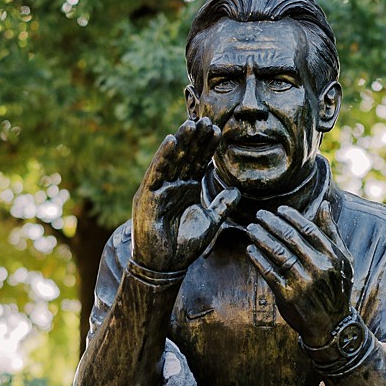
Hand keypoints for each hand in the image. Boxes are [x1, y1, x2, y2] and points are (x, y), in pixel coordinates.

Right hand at [130, 119, 237, 273]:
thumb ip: (223, 206)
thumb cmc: (184, 246)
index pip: (198, 163)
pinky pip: (157, 173)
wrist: (165, 266)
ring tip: (192, 124)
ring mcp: (158, 189)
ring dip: (181, 141)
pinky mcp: (147, 196)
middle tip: (208, 119)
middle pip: (186, 157)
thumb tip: (238, 191)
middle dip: (196, 139)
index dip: (207, 147)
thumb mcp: (211, 222)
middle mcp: (172, 185)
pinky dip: (164, 156)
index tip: (219, 130)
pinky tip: (172, 140)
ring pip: (171, 160)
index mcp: (186, 189)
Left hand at [241, 200, 354, 344]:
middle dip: (271, 223)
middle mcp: (319, 268)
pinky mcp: (288, 295)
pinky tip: (250, 249)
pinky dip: (257, 258)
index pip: (308, 229)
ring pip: (277, 252)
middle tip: (259, 215)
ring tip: (251, 229)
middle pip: (290, 238)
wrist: (332, 325)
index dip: (291, 217)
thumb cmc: (336, 288)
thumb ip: (331, 232)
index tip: (278, 210)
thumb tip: (324, 205)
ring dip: (261, 237)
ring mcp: (303, 282)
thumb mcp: (343, 260)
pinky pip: (268, 272)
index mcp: (333, 256)